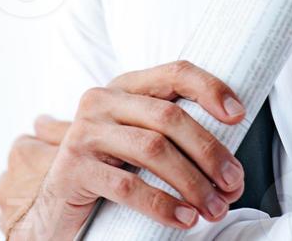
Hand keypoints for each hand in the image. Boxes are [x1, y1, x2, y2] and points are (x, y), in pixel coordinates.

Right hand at [10, 60, 246, 239]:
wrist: (52, 206)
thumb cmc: (107, 172)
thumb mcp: (137, 141)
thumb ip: (171, 134)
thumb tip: (229, 163)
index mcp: (125, 86)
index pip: (175, 72)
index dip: (210, 88)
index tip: (239, 115)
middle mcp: (102, 100)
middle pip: (169, 116)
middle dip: (208, 150)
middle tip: (233, 182)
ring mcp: (85, 132)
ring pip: (152, 149)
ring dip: (192, 182)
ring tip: (214, 207)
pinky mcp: (73, 167)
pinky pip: (127, 186)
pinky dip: (162, 204)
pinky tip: (183, 219)